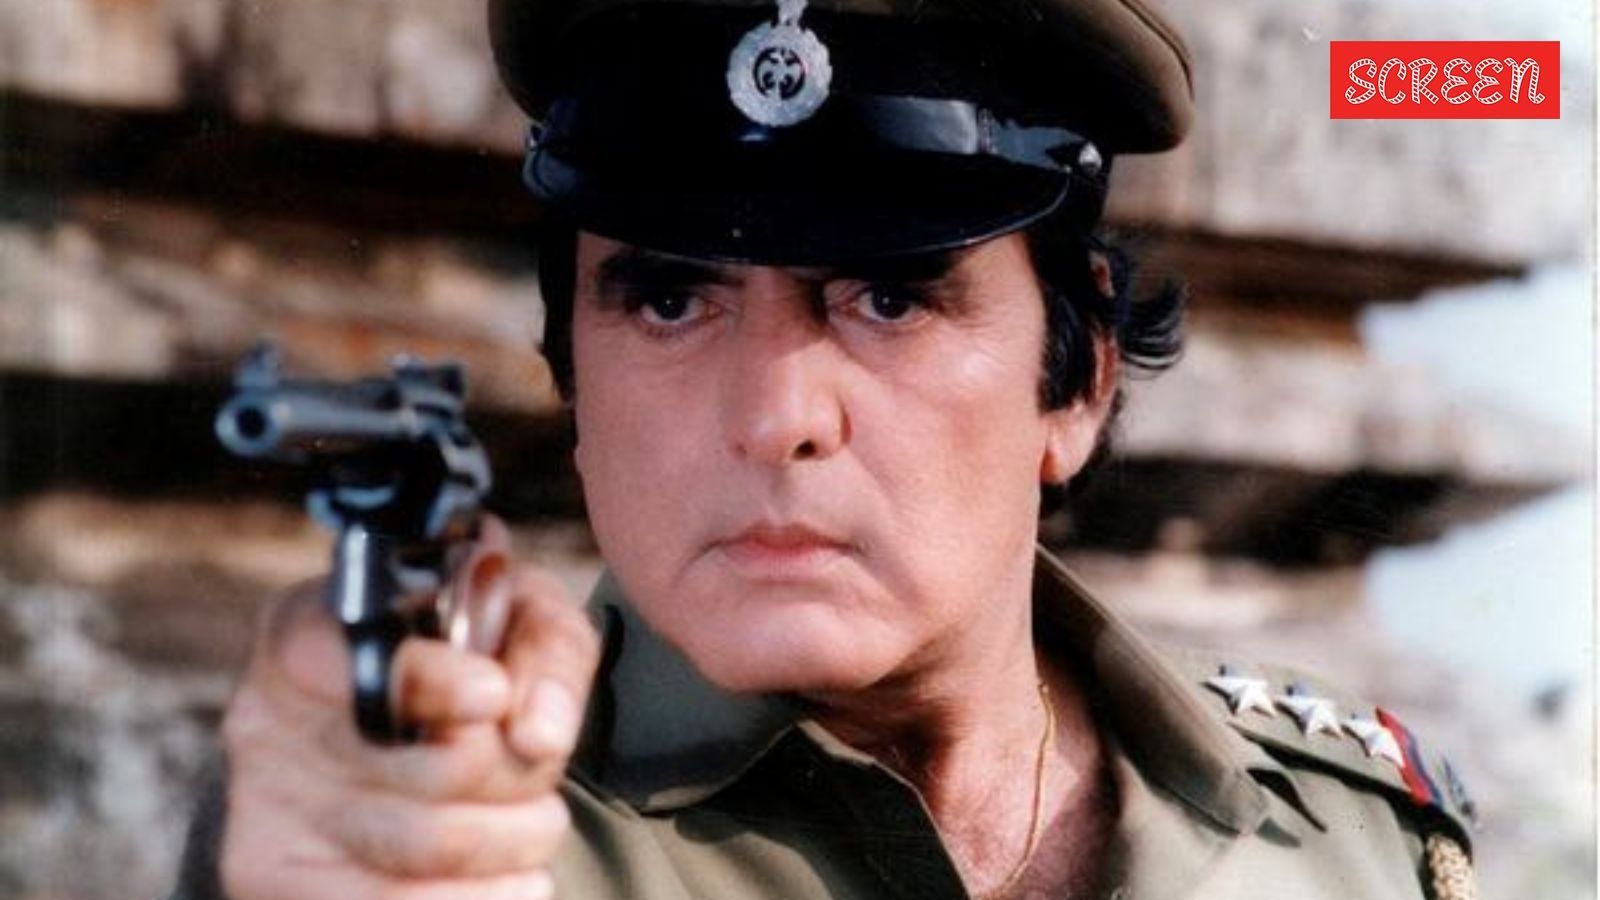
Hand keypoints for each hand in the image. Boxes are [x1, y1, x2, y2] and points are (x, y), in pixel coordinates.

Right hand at [218, 517, 599, 899]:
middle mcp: (273, 721)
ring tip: (536, 824)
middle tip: (540, 771)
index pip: (374, 667)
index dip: (443, 686)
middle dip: (518, 779)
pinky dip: (480, 898)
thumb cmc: (460, 657)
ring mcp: (269, 811)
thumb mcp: (516, 614)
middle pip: (432, 770)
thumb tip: (541, 736)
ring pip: (424, 850)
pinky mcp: (276, 879)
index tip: (493, 693)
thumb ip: (546, 654)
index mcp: (316, 633)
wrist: (389, 727)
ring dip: (513, 843)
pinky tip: (514, 879)